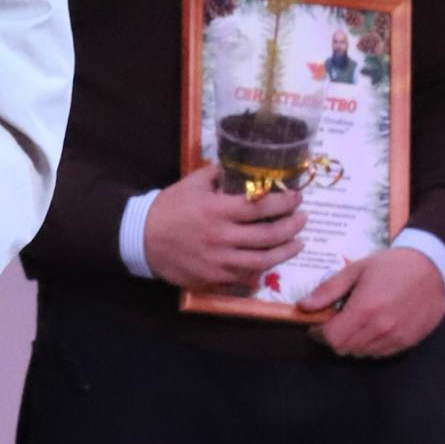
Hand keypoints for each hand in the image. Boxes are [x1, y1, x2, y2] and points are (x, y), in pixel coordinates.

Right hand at [142, 164, 306, 290]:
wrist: (141, 238)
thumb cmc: (168, 208)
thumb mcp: (191, 184)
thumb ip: (218, 175)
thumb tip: (243, 166)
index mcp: (216, 210)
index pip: (261, 206)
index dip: (285, 202)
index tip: (297, 197)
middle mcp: (222, 237)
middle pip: (270, 235)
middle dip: (293, 225)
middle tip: (303, 219)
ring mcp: (221, 260)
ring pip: (265, 259)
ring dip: (287, 251)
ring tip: (298, 243)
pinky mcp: (216, 277)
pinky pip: (248, 275)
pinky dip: (265, 267)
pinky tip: (271, 260)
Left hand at [302, 247, 444, 358]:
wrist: (431, 268)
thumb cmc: (389, 266)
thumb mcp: (354, 270)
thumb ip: (328, 290)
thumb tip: (303, 306)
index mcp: (365, 309)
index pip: (333, 339)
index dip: (320, 334)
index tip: (317, 324)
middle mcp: (382, 328)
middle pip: (346, 349)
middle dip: (334, 339)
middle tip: (334, 322)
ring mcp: (398, 337)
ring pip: (363, 353)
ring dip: (352, 343)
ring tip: (354, 323)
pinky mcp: (410, 341)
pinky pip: (382, 353)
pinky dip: (370, 346)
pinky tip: (371, 328)